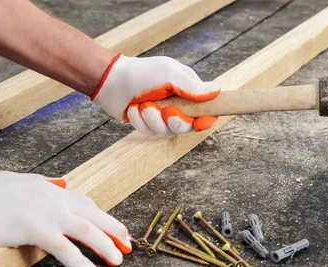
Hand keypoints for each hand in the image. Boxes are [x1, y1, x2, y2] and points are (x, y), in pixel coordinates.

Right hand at [0, 171, 131, 266]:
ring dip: (106, 246)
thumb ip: (43, 187)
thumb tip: (58, 185)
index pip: (87, 204)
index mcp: (53, 190)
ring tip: (117, 261)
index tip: (117, 231)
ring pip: (88, 230)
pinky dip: (79, 261)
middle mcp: (56, 199)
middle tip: (128, 246)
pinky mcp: (35, 229)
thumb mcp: (22, 183)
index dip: (105, 218)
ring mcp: (48, 214)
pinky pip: (64, 248)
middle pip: (95, 216)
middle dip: (115, 232)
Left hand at [92, 54, 219, 137]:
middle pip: (187, 127)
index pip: (205, 110)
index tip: (201, 123)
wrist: (110, 80)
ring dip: (153, 120)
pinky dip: (140, 121)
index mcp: (187, 91)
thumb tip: (217, 91)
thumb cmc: (141, 74)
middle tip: (167, 112)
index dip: (206, 119)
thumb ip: (192, 87)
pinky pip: (150, 132)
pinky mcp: (148, 123)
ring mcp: (162, 115)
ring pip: (167, 132)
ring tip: (142, 104)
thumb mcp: (169, 75)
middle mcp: (178, 104)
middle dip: (176, 122)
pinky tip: (133, 109)